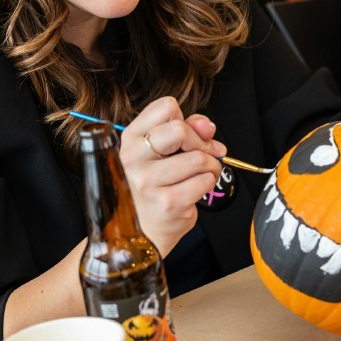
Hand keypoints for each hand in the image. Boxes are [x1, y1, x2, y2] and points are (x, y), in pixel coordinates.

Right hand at [121, 97, 224, 255]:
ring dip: (211, 166)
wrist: (143, 232)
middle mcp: (134, 159)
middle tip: (203, 154)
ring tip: (201, 175)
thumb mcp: (162, 154)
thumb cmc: (153, 188)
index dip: (185, 120)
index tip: (187, 136)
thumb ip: (185, 131)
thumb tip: (208, 125)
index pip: (165, 107)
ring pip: (199, 158)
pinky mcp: (168, 202)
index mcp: (130, 139)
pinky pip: (204, 181)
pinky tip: (196, 189)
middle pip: (180, 130)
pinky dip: (208, 183)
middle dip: (201, 142)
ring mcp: (149, 182)